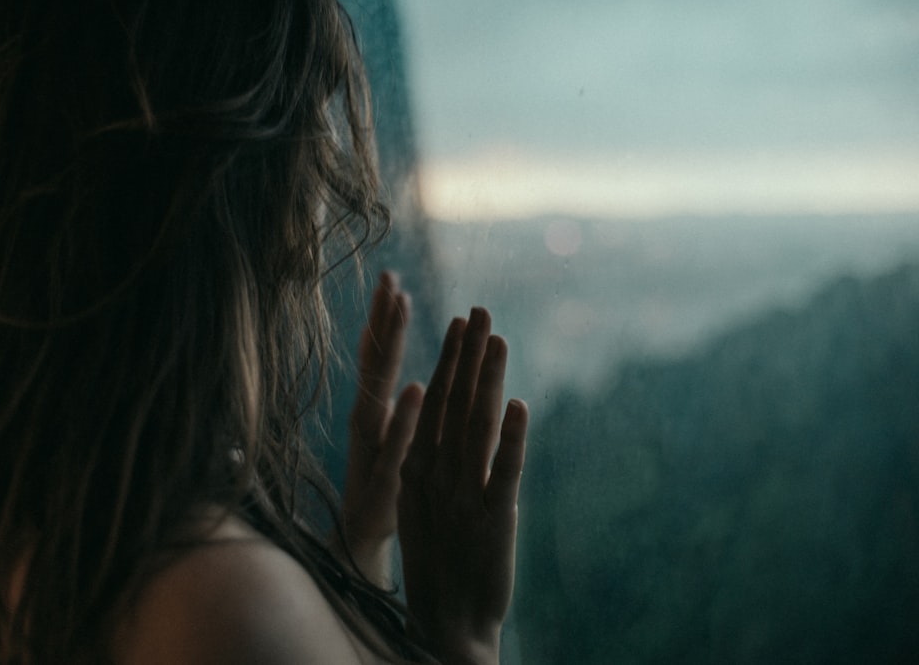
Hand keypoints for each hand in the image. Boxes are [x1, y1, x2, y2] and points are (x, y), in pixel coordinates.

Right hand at [340, 271, 422, 586]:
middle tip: (390, 278)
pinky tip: (417, 389)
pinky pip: (396, 446)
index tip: (392, 280)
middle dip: (385, 321)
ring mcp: (374, 454)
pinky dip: (405, 417)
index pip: (379, 360)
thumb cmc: (385, 491)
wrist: (365, 551)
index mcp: (376, 416)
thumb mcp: (395, 443)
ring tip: (402, 313)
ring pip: (379, 395)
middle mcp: (368, 429)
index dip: (385, 322)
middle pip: (375, 367)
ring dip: (391, 352)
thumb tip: (410, 371)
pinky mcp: (386, 485)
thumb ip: (398, 408)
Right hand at [398, 308, 528, 664]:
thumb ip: (436, 464)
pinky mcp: (493, 519)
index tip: (460, 324)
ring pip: (476, 426)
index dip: (450, 361)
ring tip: (497, 339)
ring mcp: (462, 495)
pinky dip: (512, 438)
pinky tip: (519, 404)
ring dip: (486, 380)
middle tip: (478, 310)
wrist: (446, 625)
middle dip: (466, 355)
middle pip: (453, 404)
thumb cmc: (438, 564)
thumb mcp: (426, 506)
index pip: (436, 403)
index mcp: (417, 470)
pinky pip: (503, 471)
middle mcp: (435, 475)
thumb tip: (452, 425)